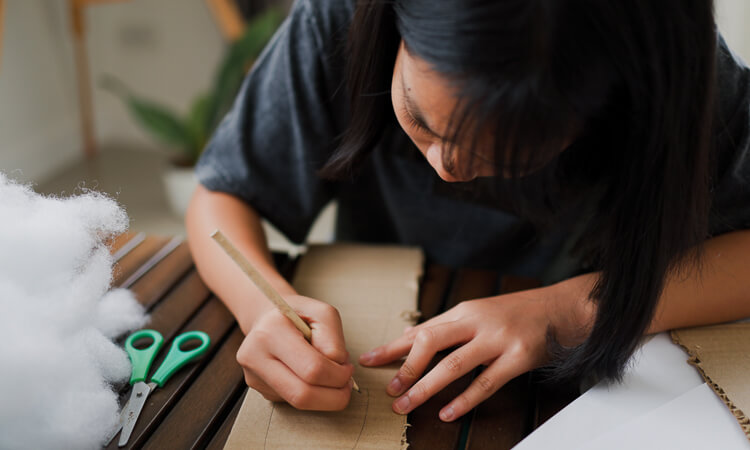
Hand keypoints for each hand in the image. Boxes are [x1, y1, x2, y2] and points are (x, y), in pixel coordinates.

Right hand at [236, 294, 354, 409]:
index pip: (312, 369)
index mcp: (270, 332)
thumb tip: (337, 367)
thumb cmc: (298, 314)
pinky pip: (291, 401)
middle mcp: (254, 356)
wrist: (268, 317)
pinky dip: (310, 394)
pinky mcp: (257, 388)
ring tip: (333, 380)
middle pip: (302, 395)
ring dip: (324, 397)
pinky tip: (310, 377)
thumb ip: (333, 339)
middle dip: (334, 396)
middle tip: (346, 385)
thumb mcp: (322, 313)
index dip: (338, 375)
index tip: (348, 368)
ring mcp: (253, 375)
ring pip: (297, 403)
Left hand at [359, 285, 586, 421]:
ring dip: (426, 387)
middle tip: (389, 390)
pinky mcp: (517, 357)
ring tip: (407, 405)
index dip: (392, 346)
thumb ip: (447, 326)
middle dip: (405, 367)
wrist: (563, 308)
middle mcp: (476, 321)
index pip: (421, 330)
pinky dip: (464, 400)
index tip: (368, 359)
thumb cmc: (518, 312)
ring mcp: (497, 338)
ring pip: (453, 364)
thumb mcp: (479, 312)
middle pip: (431, 342)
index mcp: (463, 311)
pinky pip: (486, 382)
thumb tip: (411, 336)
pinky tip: (448, 413)